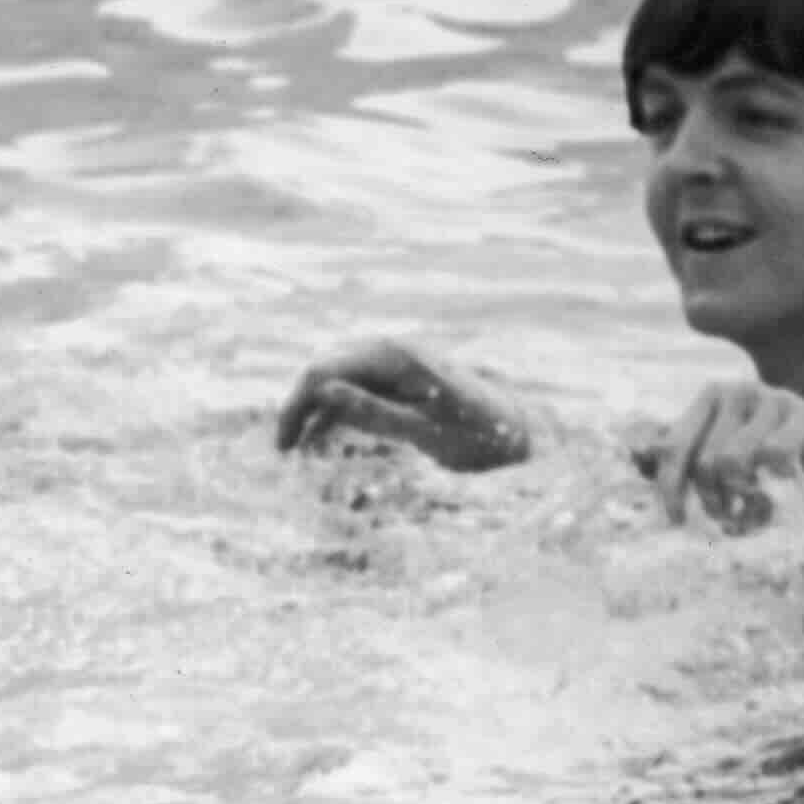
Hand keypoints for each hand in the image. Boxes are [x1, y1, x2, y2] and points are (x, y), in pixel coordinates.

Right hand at [273, 341, 534, 472]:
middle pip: (325, 371)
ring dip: (315, 411)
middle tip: (284, 450)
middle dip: (300, 406)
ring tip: (295, 450)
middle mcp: (390, 353)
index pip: (325, 371)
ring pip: (337, 381)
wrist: (520, 433)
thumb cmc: (479, 434)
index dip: (297, 404)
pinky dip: (336, 413)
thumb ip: (373, 410)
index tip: (283, 445)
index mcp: (395, 358)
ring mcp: (395, 366)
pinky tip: (319, 439)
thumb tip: (323, 392)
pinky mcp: (400, 383)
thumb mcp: (424, 430)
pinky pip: (356, 392)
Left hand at [640, 380, 803, 534]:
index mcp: (714, 398)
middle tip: (736, 521)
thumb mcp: (732, 455)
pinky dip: (777, 488)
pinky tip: (789, 496)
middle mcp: (741, 391)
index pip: (674, 446)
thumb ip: (688, 455)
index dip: (671, 489)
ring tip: (763, 513)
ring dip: (747, 502)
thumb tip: (637, 453)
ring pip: (736, 461)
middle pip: (706, 462)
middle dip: (718, 503)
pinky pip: (774, 457)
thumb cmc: (782, 458)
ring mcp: (777, 400)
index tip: (678, 522)